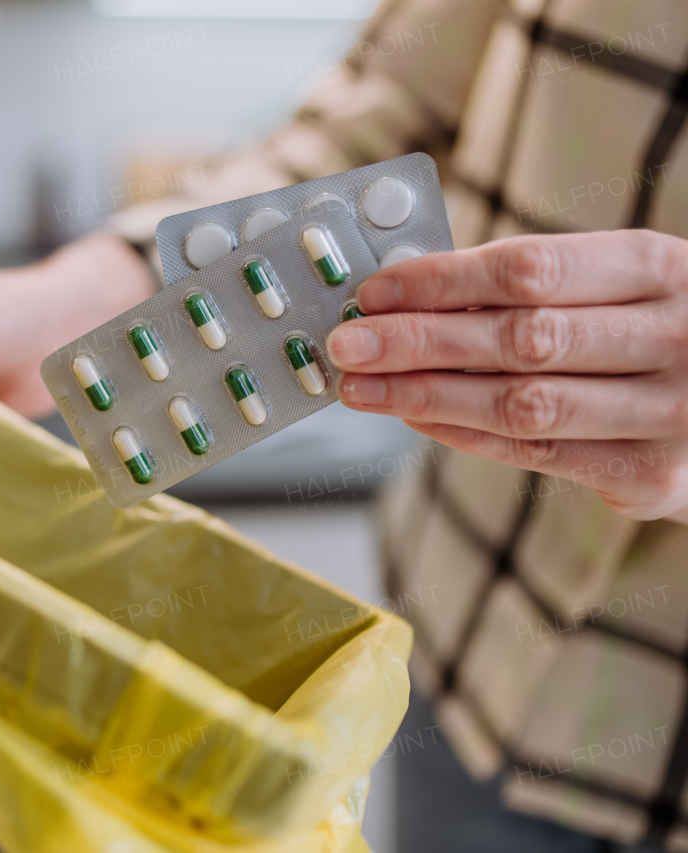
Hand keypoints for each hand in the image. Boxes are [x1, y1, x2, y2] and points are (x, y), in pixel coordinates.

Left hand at [326, 230, 687, 523]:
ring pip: (522, 404)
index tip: (373, 291)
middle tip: (346, 345)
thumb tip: (408, 294)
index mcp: (660, 267)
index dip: (442, 281)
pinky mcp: (655, 476)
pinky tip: (412, 416)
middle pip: (519, 338)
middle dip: (418, 342)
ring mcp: (670, 412)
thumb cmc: (657, 330)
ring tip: (361, 387)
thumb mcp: (623, 285)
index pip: (531, 269)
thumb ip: (537, 287)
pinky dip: (464, 435)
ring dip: (425, 395)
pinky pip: (536, 456)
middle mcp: (675, 337)